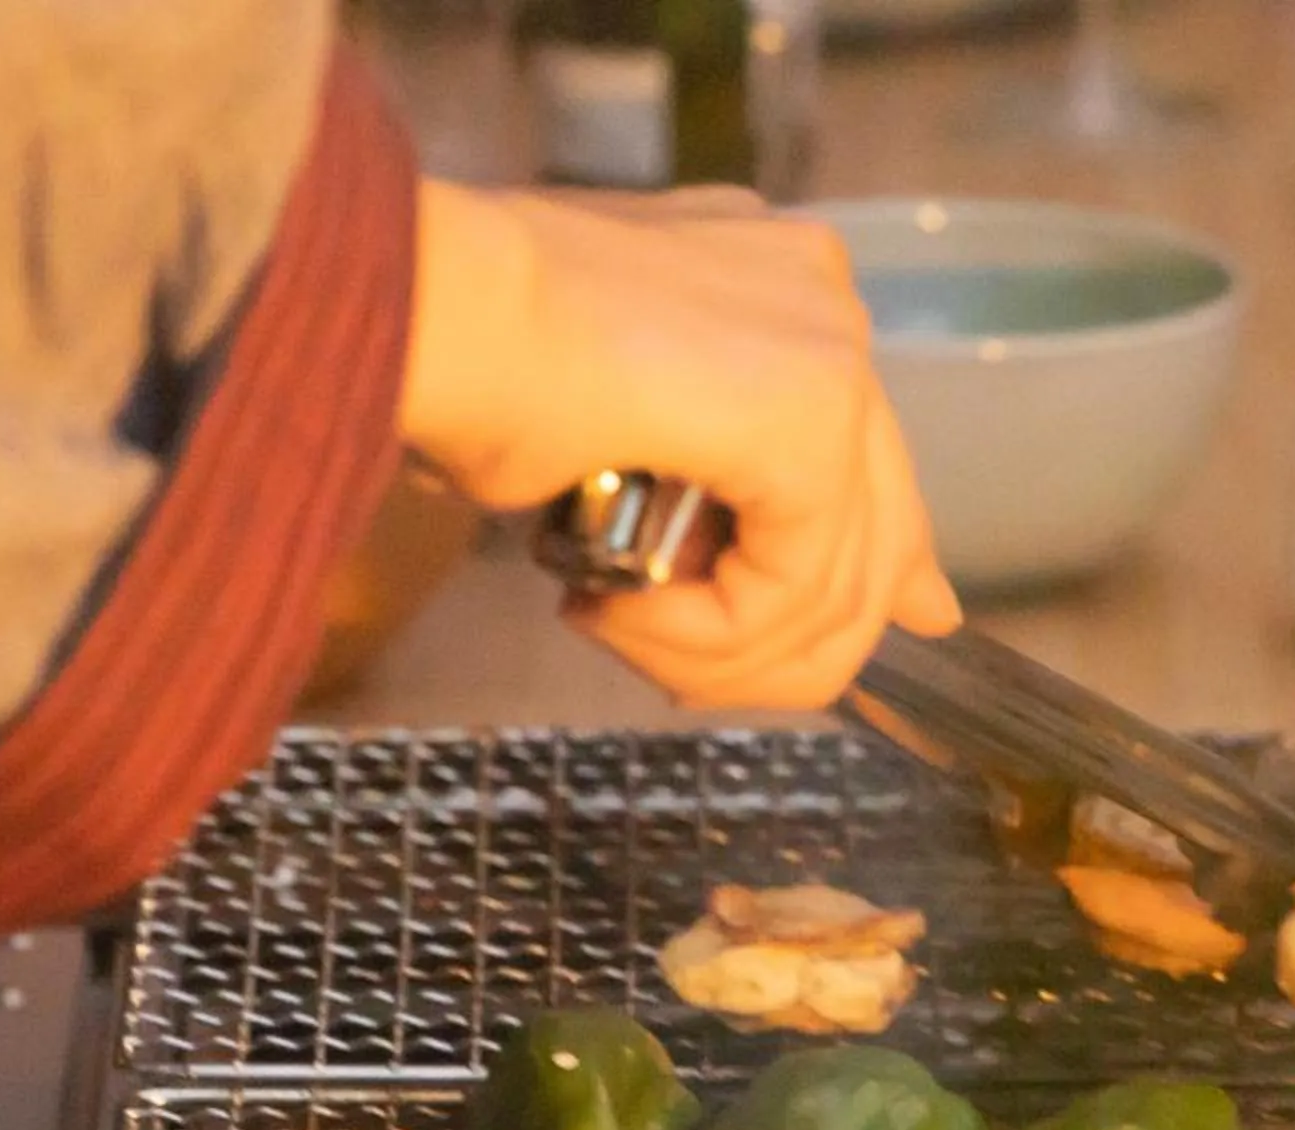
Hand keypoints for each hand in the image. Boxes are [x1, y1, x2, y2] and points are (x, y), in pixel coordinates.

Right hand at [398, 179, 959, 710]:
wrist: (419, 301)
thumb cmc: (465, 359)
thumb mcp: (611, 431)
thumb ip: (712, 486)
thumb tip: (833, 582)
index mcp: (783, 289)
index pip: (873, 463)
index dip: (872, 578)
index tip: (831, 656)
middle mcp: (823, 304)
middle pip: (875, 530)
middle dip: (787, 641)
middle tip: (673, 675)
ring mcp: (827, 351)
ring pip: (833, 582)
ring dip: (713, 648)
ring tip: (607, 627)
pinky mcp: (808, 417)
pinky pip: (791, 589)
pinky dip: (702, 633)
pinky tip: (612, 613)